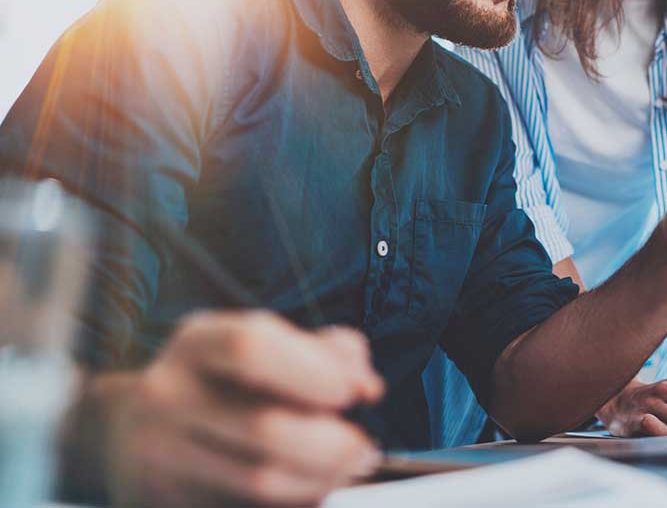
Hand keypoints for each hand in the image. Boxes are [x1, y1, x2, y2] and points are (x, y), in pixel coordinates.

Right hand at [92, 311, 384, 506]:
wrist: (130, 436)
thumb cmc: (228, 385)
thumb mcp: (268, 349)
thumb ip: (327, 353)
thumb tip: (367, 387)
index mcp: (196, 343)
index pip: (252, 347)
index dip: (315, 371)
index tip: (355, 394)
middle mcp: (165, 396)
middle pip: (265, 429)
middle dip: (333, 446)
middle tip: (364, 450)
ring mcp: (156, 457)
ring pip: (259, 482)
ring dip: (320, 481)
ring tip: (342, 472)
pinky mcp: (162, 502)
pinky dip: (293, 502)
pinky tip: (306, 490)